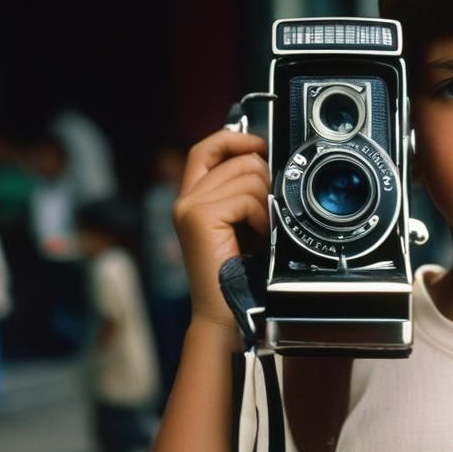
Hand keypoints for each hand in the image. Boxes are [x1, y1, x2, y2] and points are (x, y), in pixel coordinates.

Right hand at [172, 129, 269, 331]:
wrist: (226, 313)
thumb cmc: (238, 275)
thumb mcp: (241, 225)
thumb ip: (243, 194)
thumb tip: (264, 161)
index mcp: (192, 200)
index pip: (206, 148)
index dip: (234, 138)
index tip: (259, 144)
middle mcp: (185, 200)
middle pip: (237, 159)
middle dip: (264, 179)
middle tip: (266, 212)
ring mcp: (190, 207)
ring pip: (247, 176)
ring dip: (264, 203)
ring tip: (259, 230)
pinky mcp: (200, 217)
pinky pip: (246, 197)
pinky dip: (260, 215)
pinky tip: (255, 236)